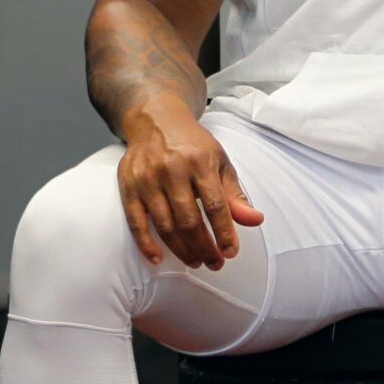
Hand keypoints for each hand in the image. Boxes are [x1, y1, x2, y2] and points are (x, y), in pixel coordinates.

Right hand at [117, 113, 264, 270]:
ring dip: (181, 250)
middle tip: (214, 263)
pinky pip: (136, 222)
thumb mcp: (220, 162)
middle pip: (189, 220)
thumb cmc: (192, 145)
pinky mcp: (128, 186)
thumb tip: (255, 220)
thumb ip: (234, 194)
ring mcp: (147, 179)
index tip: (230, 252)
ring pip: (165, 225)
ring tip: (195, 261)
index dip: (224, 233)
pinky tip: (158, 259)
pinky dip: (146, 244)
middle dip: (204, 247)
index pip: (215, 206)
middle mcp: (172, 170)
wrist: (155, 120)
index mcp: (200, 162)